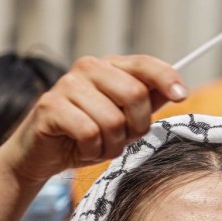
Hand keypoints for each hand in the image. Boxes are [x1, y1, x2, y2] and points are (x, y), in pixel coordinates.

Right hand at [0, 55, 186, 185]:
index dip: (166, 78)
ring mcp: (66, 85)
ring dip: (111, 145)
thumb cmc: (82, 137)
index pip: (144, 64)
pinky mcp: (50, 106)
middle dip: (136, 126)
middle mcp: (87, 68)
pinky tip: (80, 149)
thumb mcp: (121, 120)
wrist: (39, 156)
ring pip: (112, 120)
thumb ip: (145, 103)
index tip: (182, 96)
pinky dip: (90, 150)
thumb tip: (176, 90)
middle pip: (134, 94)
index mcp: (107, 67)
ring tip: (97, 147)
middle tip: (123, 139)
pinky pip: (89, 133)